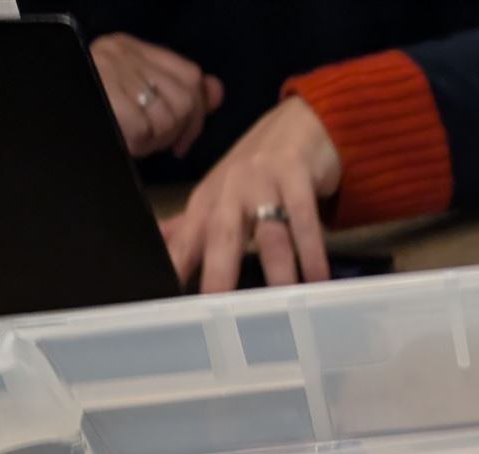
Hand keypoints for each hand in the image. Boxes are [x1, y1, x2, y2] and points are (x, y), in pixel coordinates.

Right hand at [92, 33, 221, 158]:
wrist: (58, 122)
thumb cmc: (103, 119)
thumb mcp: (144, 104)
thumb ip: (183, 96)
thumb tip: (216, 91)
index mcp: (130, 49)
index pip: (190, 75)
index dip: (197, 113)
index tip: (184, 140)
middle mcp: (122, 53)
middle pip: (185, 98)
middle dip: (178, 130)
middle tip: (157, 141)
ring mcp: (114, 72)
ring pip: (169, 115)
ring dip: (158, 138)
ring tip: (137, 138)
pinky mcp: (109, 98)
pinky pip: (147, 129)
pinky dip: (141, 144)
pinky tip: (126, 140)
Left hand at [165, 99, 339, 291]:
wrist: (300, 121)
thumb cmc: (257, 168)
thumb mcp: (220, 196)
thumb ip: (191, 227)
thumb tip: (160, 250)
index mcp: (208, 201)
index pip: (188, 240)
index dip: (179, 269)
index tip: (173, 306)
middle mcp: (231, 190)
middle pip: (222, 236)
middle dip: (219, 271)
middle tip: (219, 308)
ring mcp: (264, 180)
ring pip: (270, 232)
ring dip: (278, 269)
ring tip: (283, 304)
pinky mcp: (296, 175)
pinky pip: (305, 219)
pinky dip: (312, 251)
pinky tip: (318, 279)